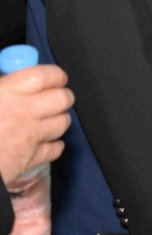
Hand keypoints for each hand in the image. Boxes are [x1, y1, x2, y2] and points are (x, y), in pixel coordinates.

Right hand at [0, 64, 73, 183]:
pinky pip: (55, 149)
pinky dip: (53, 144)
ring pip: (62, 122)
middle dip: (61, 96)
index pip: (46, 76)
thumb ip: (1, 85)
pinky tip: (44, 141)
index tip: (54, 76)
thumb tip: (7, 77)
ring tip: (48, 118)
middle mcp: (24, 113)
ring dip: (59, 119)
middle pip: (62, 98)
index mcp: (8, 93)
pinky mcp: (30, 160)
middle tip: (54, 96)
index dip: (55, 74)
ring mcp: (30, 137)